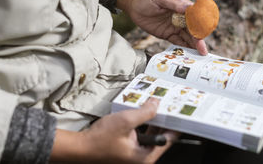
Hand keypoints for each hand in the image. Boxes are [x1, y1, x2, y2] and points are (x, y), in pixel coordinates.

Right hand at [50, 98, 178, 163]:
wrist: (81, 147)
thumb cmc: (101, 139)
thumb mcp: (126, 121)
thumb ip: (144, 112)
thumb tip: (156, 104)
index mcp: (145, 157)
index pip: (168, 140)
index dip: (175, 125)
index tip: (181, 114)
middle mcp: (142, 159)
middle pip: (160, 137)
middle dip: (163, 120)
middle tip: (167, 106)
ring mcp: (134, 156)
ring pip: (150, 136)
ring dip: (151, 121)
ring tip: (154, 107)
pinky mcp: (128, 151)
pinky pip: (140, 137)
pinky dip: (142, 126)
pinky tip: (140, 114)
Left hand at [116, 0, 207, 54]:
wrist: (134, 6)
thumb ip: (174, 2)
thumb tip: (188, 7)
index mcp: (182, 7)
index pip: (195, 17)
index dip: (200, 26)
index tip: (203, 35)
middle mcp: (181, 18)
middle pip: (193, 30)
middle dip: (199, 40)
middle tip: (203, 50)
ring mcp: (175, 27)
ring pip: (187, 38)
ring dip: (193, 46)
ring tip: (198, 55)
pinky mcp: (168, 34)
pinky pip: (177, 42)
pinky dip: (183, 48)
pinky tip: (188, 54)